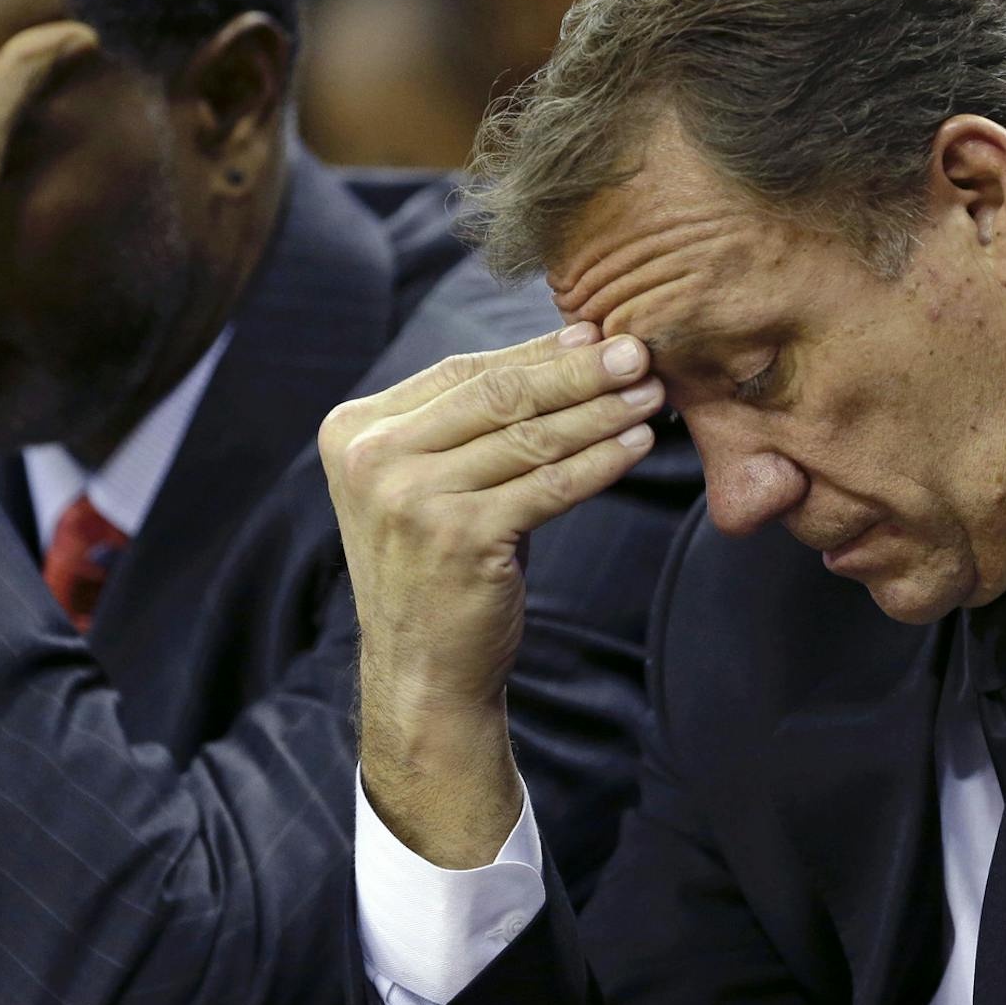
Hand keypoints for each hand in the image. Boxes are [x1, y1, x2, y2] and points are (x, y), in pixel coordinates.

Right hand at [320, 322, 661, 865]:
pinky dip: (600, 461)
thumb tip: (575, 342)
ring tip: (651, 394)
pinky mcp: (458, 538)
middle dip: (576, 371)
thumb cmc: (439, 564)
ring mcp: (409, 499)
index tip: (595, 334)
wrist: (422, 669)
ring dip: (599, 412)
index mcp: (354, 431)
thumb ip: (476, 420)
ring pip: (528, 437)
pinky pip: (548, 485)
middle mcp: (371, 458)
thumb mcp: (434, 481)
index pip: (460, 373)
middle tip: (638, 351)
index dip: (535, 352)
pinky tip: (637, 445)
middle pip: (495, 396)